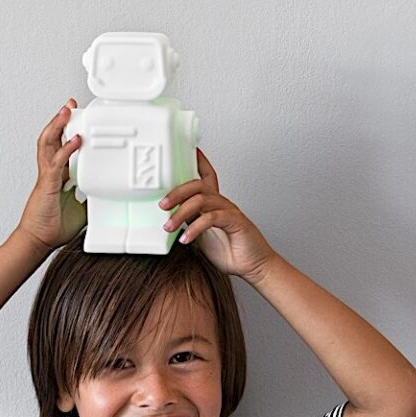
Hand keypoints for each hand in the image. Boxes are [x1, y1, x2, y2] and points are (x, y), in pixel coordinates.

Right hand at [16, 98, 85, 253]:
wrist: (38, 241)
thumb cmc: (53, 227)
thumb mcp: (82, 210)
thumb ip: (91, 198)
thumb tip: (108, 196)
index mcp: (57, 177)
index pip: (61, 147)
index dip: (67, 132)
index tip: (76, 120)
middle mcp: (50, 172)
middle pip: (52, 139)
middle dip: (60, 120)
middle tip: (70, 105)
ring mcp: (47, 177)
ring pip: (48, 144)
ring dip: (58, 126)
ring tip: (66, 111)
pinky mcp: (47, 184)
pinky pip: (56, 163)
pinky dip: (66, 150)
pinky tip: (76, 140)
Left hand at [160, 148, 277, 281]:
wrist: (253, 266)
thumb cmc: (229, 251)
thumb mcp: (200, 235)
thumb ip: (188, 222)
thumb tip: (167, 216)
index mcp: (214, 204)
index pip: (206, 176)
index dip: (199, 161)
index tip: (188, 150)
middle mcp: (222, 203)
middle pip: (197, 185)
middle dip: (176, 192)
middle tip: (162, 205)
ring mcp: (229, 210)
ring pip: (201, 200)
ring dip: (181, 213)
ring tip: (168, 227)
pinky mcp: (235, 222)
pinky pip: (211, 218)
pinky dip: (195, 228)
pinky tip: (186, 239)